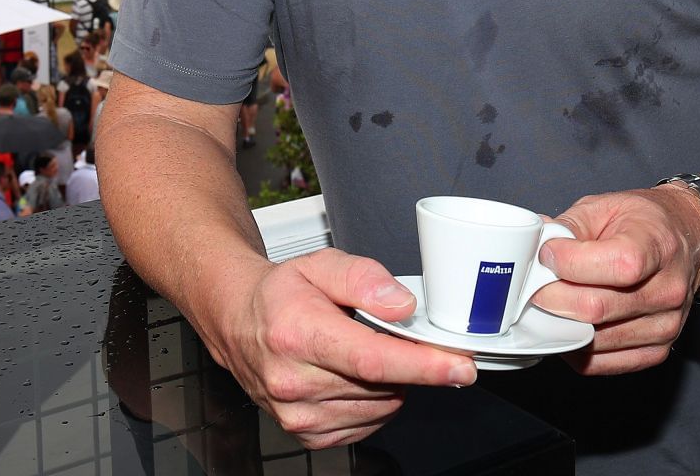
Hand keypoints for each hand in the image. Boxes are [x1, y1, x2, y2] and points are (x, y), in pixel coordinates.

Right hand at [203, 248, 476, 448]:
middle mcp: (294, 381)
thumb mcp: (320, 264)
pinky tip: (354, 376)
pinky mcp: (308, 435)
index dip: (423, 365)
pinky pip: (368, 423)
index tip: (460, 366)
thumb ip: (364, 278)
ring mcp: (299, 414)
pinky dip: (375, 401)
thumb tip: (401, 305)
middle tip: (394, 334)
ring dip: (390, 382)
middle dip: (408, 363)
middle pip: (383, 384)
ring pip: (382, 407)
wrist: (239, 323)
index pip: (372, 359)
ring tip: (360, 350)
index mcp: (297, 334)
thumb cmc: (281, 294)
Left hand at [531, 187, 699, 374]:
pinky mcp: (656, 350)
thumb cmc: (643, 222)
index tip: (547, 253)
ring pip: (594, 340)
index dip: (567, 261)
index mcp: (657, 246)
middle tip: (536, 284)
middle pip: (596, 308)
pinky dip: (576, 348)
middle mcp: (667, 290)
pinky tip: (570, 325)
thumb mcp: (603, 206)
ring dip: (561, 323)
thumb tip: (534, 247)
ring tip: (553, 302)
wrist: (685, 238)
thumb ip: (567, 227)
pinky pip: (602, 364)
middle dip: (553, 296)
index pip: (614, 265)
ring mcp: (665, 325)